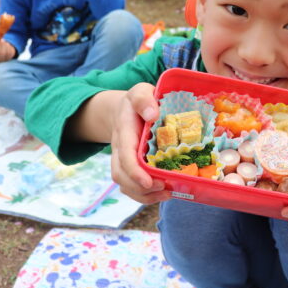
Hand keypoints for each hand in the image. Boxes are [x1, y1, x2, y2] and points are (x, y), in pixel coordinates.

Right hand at [109, 83, 169, 204]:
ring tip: (167, 194)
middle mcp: (120, 149)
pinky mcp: (130, 168)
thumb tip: (152, 114)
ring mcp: (123, 160)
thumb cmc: (138, 101)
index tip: (149, 182)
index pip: (125, 155)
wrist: (126, 109)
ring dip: (144, 195)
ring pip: (125, 185)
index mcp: (124, 132)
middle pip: (121, 176)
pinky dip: (145, 195)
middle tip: (165, 188)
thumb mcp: (140, 92)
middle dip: (141, 188)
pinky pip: (132, 187)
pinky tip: (163, 193)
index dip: (134, 171)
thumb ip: (144, 99)